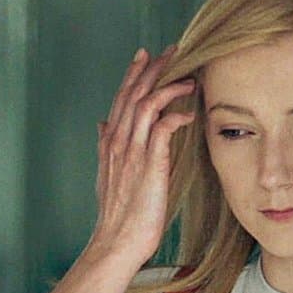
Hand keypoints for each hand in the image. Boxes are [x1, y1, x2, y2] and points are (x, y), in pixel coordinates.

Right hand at [88, 45, 196, 265]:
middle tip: (172, 50)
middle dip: (153, 69)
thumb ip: (106, 146)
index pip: (121, 98)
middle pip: (134, 93)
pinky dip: (176, 115)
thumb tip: (102, 124)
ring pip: (146, 105)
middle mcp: (118, 142)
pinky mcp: (150, 165)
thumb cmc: (118, 214)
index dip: (133, 74)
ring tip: (188, 76)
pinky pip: (162, 129)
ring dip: (168, 86)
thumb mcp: (108, 174)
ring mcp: (132, 152)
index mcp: (110, 142)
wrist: (117, 242)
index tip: (145, 55)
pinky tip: (189, 112)